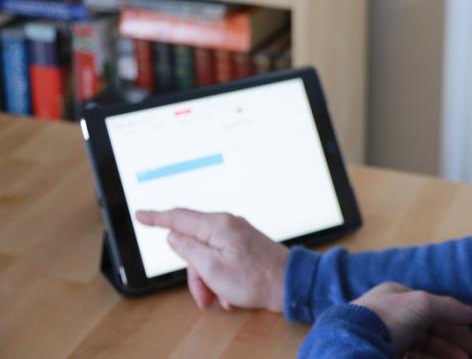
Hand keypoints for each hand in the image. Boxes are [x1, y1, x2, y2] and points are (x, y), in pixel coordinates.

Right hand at [136, 208, 287, 312]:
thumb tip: (174, 236)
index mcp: (218, 225)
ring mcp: (238, 234)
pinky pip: (222, 260)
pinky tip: (231, 296)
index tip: (140, 215)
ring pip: (207, 256)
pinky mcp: (245, 245)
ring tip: (220, 300)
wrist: (289, 284)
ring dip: (208, 281)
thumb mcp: (212, 268)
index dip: (156, 218)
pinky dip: (222, 279)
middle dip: (194, 273)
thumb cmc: (254, 278)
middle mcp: (228, 225)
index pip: (179, 217)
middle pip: (193, 244)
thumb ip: (188, 250)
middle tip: (203, 297)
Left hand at [352, 282, 471, 357]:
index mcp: (396, 296)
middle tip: (470, 354)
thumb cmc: (391, 317)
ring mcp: (384, 338)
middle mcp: (390, 315)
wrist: (354, 344)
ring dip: (441, 354)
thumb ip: (449, 308)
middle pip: (427, 328)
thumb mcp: (423, 304)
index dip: (453, 320)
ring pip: (419, 347)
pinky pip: (408, 357)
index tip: (471, 337)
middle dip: (450, 342)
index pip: (431, 307)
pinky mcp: (379, 354)